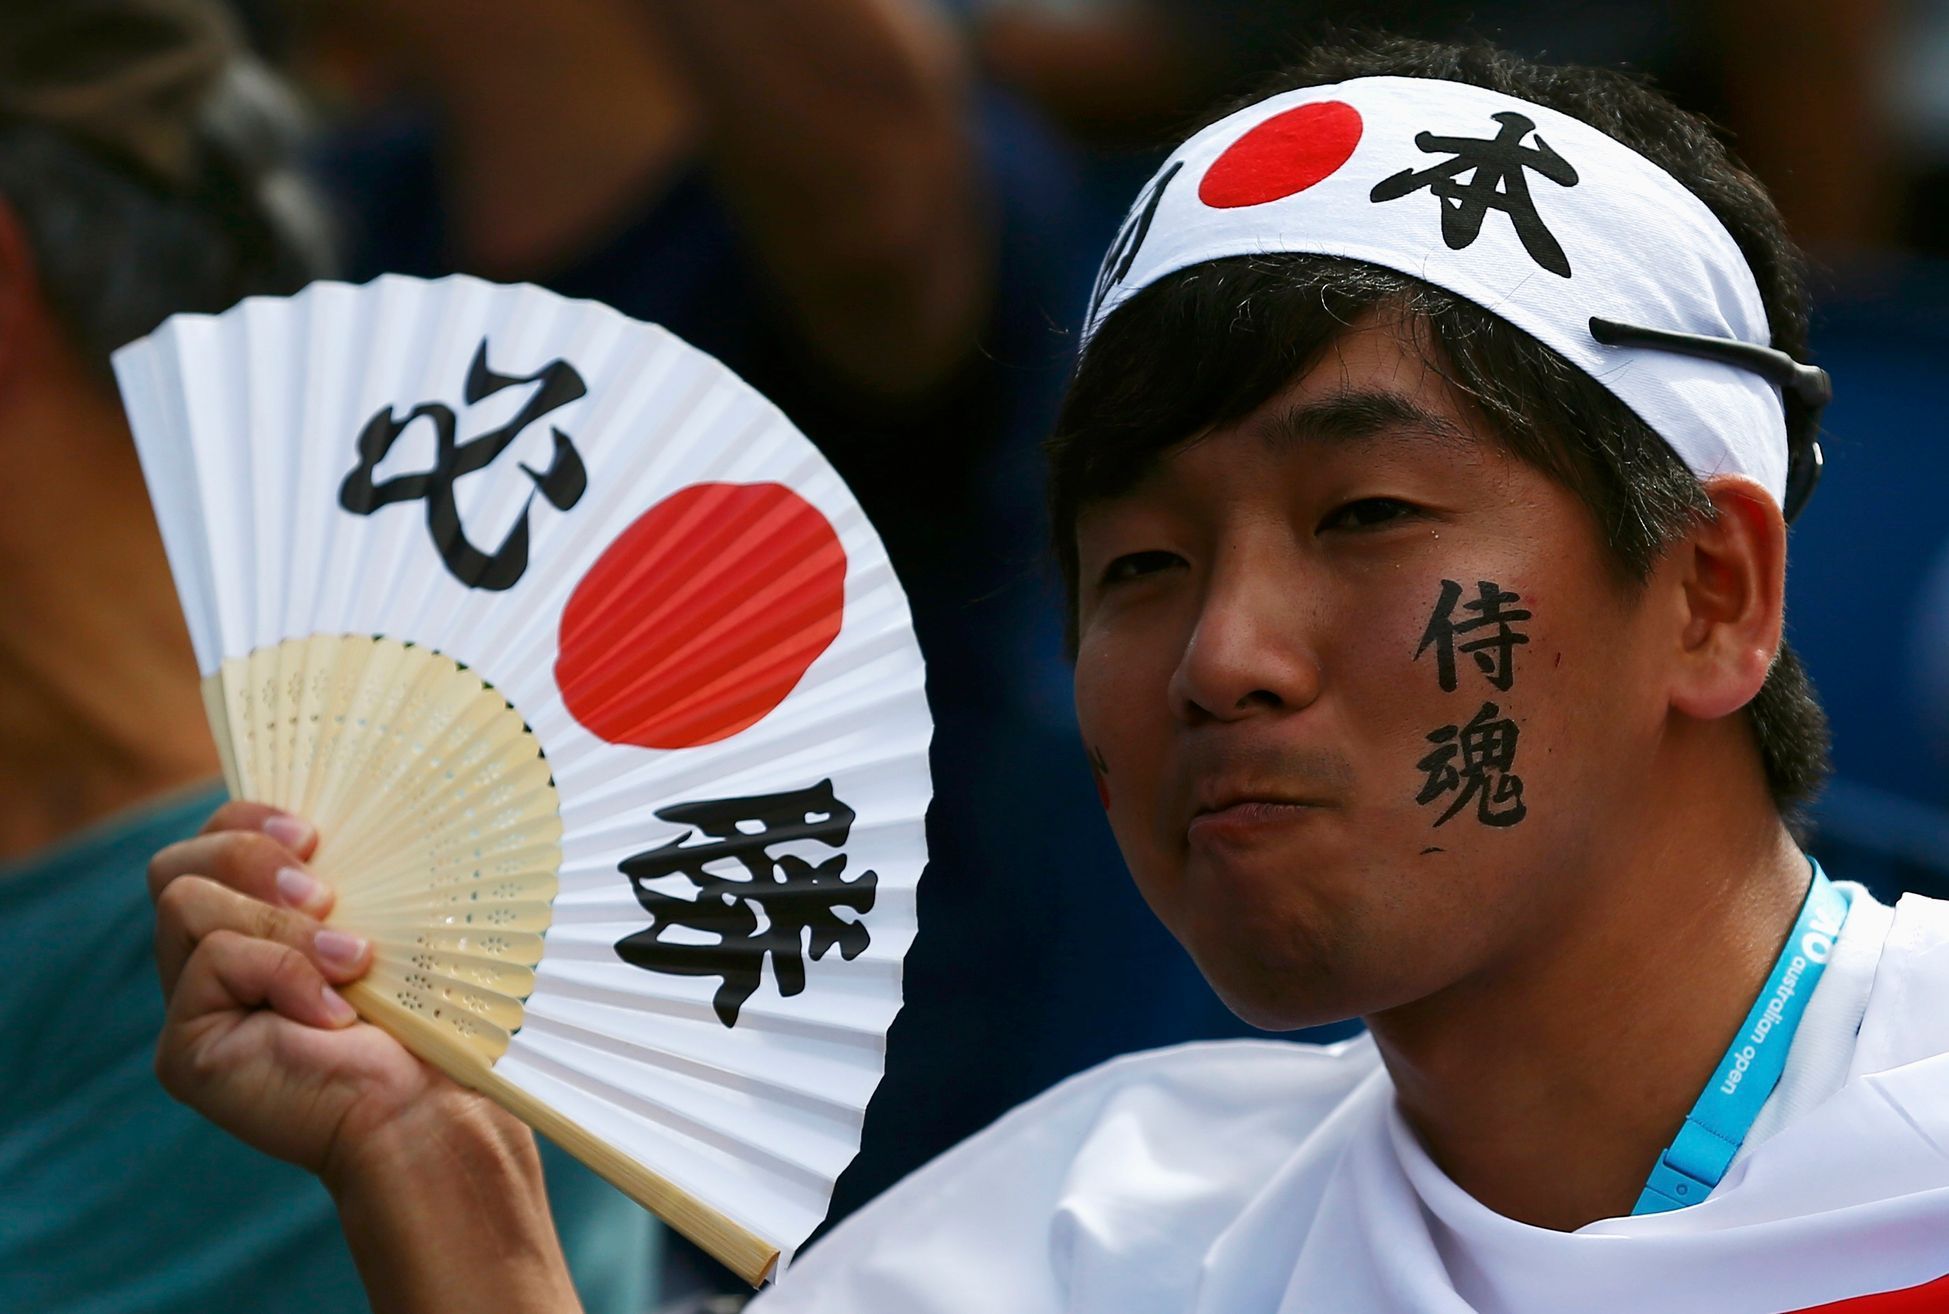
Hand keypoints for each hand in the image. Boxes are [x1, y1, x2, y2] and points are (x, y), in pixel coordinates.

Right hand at [150, 801, 583, 1312]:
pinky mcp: (186, 1050)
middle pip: (174, 865)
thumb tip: (321, 818)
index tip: (314, 830)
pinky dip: (284, 973)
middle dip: (247, 855)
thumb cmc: (431, 1012)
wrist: (433, 1103)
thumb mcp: (390, 916)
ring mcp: (194, 1008)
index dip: (246, 818)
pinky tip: (333, 1013)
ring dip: (280, 923)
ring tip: (350, 960)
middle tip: (325, 891)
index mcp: (258, 924)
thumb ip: (345, 870)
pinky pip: (211, 963)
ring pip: (185, 903)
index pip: (212, 841)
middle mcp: (212, 964)